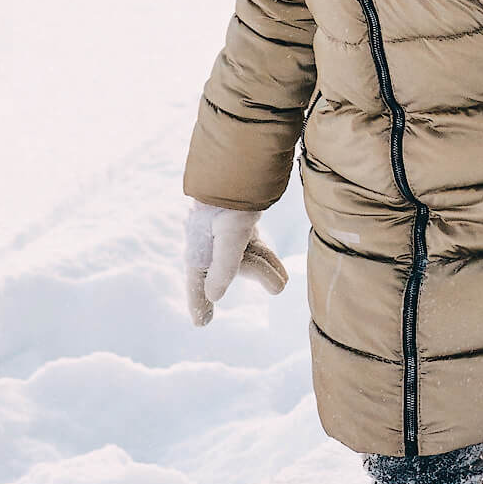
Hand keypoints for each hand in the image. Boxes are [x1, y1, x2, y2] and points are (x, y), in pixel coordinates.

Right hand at [184, 202, 289, 326]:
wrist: (240, 160)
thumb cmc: (230, 199)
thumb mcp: (231, 235)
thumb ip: (225, 267)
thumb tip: (215, 295)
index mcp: (201, 246)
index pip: (198, 281)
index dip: (198, 302)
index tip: (202, 323)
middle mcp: (210, 239)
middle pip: (229, 269)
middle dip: (257, 276)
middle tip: (279, 287)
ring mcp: (226, 230)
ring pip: (246, 257)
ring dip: (265, 268)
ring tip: (284, 281)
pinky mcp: (240, 220)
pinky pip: (252, 245)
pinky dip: (264, 256)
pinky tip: (274, 265)